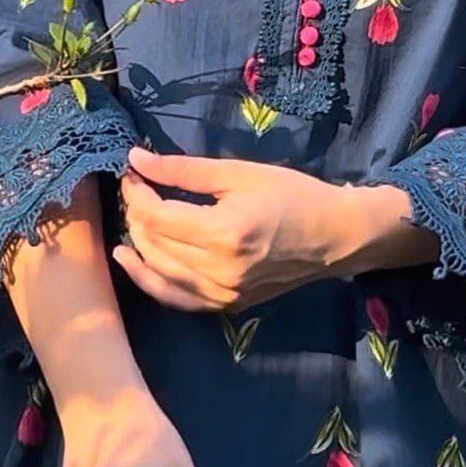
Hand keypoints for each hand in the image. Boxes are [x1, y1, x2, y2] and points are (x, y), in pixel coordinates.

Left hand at [115, 146, 439, 310]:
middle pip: (153, 244)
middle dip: (135, 215)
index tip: (133, 173)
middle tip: (136, 191)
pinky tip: (133, 260)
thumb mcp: (239, 173)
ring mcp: (222, 294)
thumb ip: (183, 170)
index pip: (157, 216)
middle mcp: (219, 270)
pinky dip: (150, 279)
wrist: (334, 237)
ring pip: (157, 273)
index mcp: (224, 233)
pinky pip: (175, 298)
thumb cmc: (293, 196)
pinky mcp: (225, 306)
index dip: (136, 193)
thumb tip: (135, 160)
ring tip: (131, 220)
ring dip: (137, 245)